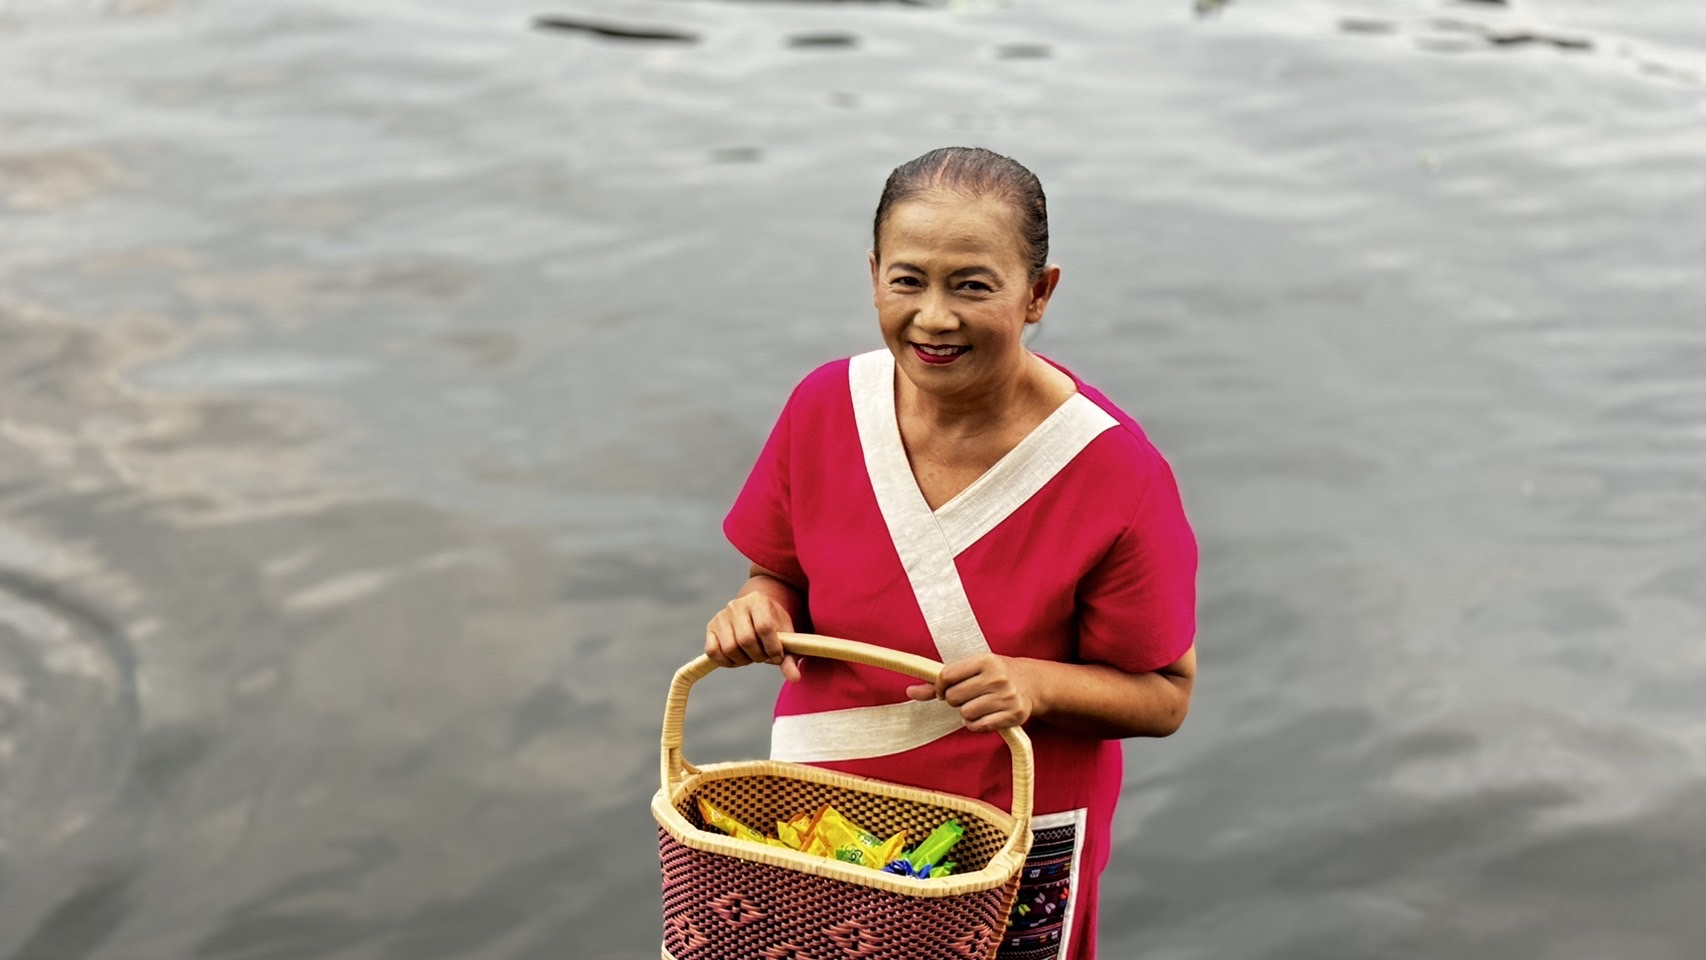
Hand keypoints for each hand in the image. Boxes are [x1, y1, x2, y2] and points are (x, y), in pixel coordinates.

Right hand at [705, 592, 802, 682]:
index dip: (772, 647)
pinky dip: (726, 662)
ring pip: (729, 648)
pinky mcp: (710, 627)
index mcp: (759, 601)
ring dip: (743, 660)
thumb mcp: (786, 637)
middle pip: (745, 639)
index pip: (764, 627)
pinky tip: (737, 659)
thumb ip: (789, 657)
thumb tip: (794, 678)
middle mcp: (737, 605)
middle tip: (763, 657)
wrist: (756, 612)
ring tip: (751, 656)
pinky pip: (713, 652)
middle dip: (757, 656)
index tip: (777, 657)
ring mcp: (721, 616)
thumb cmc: (774, 627)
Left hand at [905, 653, 1035, 731]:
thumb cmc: (995, 674)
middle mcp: (997, 677)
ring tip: (977, 706)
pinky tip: (984, 716)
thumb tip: (909, 691)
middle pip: (954, 697)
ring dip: (966, 713)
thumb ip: (939, 681)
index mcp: (985, 660)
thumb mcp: (971, 669)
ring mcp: (1007, 697)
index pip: (947, 676)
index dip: (939, 686)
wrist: (1033, 683)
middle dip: (955, 700)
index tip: (944, 690)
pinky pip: (979, 726)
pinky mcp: (1014, 715)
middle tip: (967, 696)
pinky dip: (976, 725)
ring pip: (965, 713)